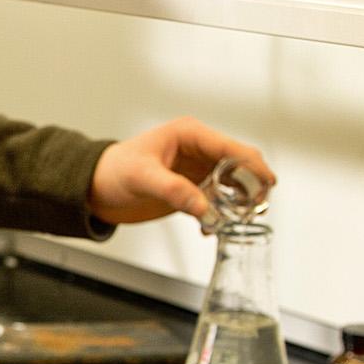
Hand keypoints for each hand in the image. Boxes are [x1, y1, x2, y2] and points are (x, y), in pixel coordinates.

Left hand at [87, 118, 275, 226]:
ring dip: (238, 202)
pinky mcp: (192, 189)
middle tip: (253, 209)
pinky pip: (217, 201)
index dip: (253, 165)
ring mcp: (197, 170)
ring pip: (233, 185)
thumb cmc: (112, 171)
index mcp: (189, 135)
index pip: (231, 147)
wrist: (95, 188)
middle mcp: (198, 150)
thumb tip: (205, 208)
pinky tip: (210, 228)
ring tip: (234, 221)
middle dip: (251, 186)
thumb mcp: (142, 178)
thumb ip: (174, 191)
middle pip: (240, 165)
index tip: (268, 183)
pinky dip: (220, 214)